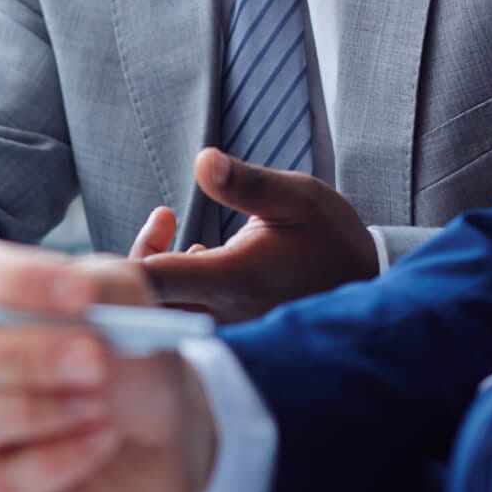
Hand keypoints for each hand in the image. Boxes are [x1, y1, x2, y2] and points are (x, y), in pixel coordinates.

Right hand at [0, 241, 215, 491]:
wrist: (166, 435)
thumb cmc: (132, 363)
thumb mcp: (134, 308)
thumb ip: (107, 287)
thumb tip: (77, 292)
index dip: (16, 283)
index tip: (81, 295)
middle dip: (25, 358)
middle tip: (96, 361)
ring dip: (37, 413)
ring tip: (100, 408)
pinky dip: (55, 462)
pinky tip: (99, 442)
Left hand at [136, 148, 379, 322]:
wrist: (368, 289)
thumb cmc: (332, 241)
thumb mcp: (297, 198)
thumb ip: (247, 183)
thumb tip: (203, 161)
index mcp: (232, 280)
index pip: (152, 282)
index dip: (124, 262)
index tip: (154, 219)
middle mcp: (220, 312)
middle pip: (145, 302)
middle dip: (137, 260)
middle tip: (163, 219)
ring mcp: (222, 327)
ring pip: (161, 309)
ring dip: (155, 267)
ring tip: (171, 222)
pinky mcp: (227, 330)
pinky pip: (181, 313)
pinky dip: (175, 281)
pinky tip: (197, 251)